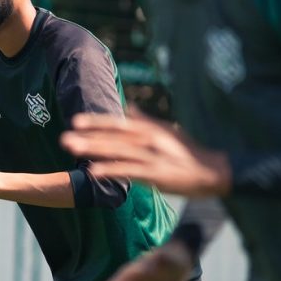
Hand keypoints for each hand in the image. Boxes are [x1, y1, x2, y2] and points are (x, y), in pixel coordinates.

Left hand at [60, 107, 230, 196]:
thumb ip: (146, 120)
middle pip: (113, 136)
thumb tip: (129, 107)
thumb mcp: (168, 131)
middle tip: (64, 138)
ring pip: (117, 151)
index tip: (76, 121)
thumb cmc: (190, 152)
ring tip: (73, 150)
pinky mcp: (157, 174)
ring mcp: (152, 156)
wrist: (215, 171)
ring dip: (94, 150)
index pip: (118, 123)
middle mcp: (149, 139)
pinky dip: (111, 171)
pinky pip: (129, 171)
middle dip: (88, 137)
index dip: (96, 122)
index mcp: (150, 129)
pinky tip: (94, 173)